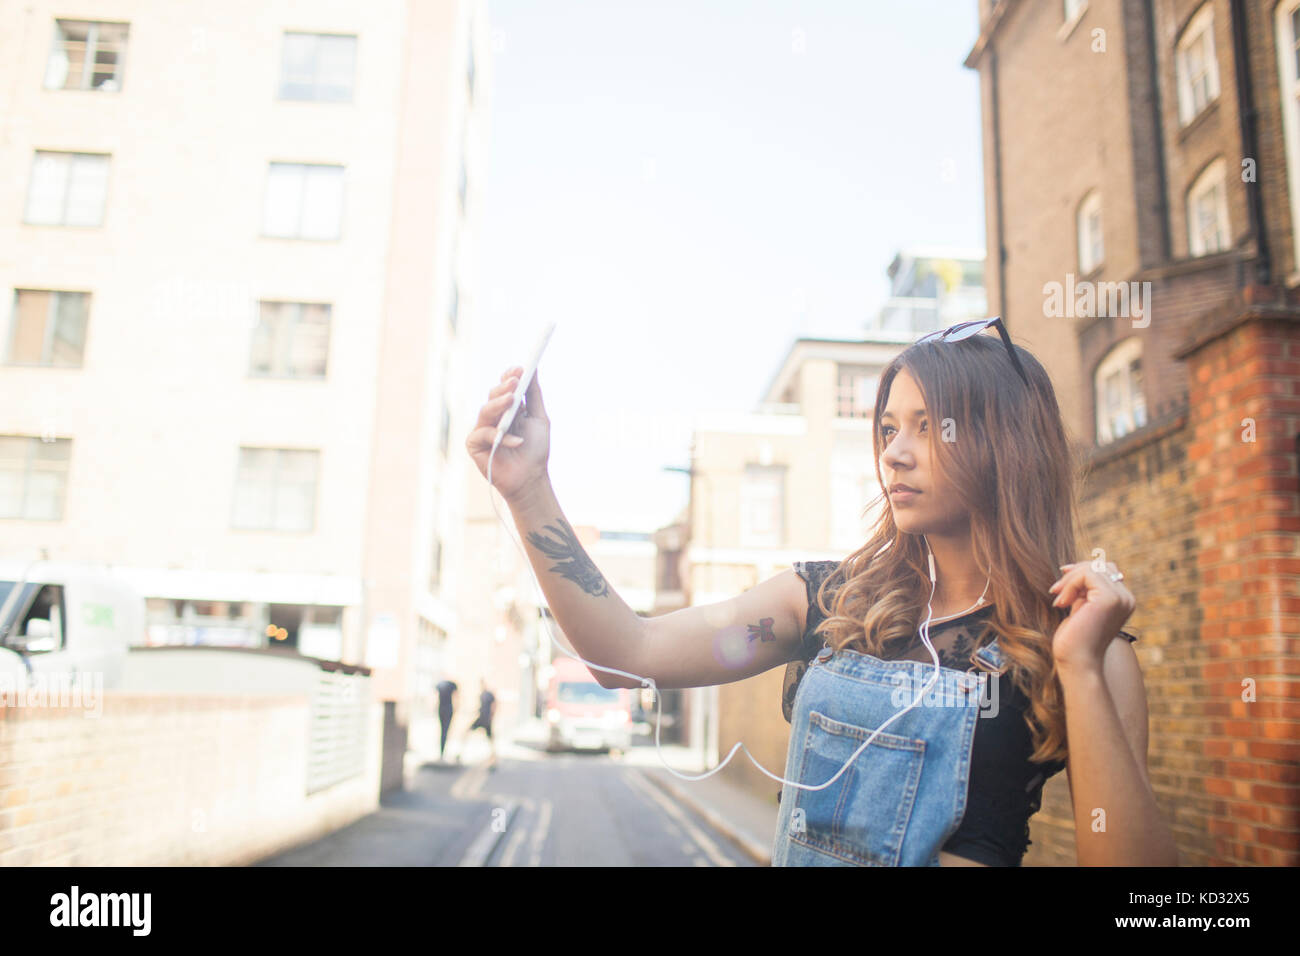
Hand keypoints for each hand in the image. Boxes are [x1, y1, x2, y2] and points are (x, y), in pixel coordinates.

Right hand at [465, 365, 551, 504]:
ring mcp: (483, 430)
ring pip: (485, 411)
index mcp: (507, 409)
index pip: (504, 388)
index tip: (520, 369)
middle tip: (515, 381)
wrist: (531, 478)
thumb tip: (533, 369)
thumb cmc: (535, 450)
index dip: (509, 378)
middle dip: (504, 388)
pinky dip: (501, 436)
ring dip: (499, 404)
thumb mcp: (539, 418)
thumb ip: (533, 395)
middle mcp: (493, 417)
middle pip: (493, 396)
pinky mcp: (474, 445)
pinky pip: (483, 433)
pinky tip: (517, 441)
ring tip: (512, 400)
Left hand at [1048, 559, 1135, 673]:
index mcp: (1123, 601)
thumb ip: (1084, 591)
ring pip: (1092, 568)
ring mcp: (1120, 598)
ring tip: (1059, 600)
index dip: (1082, 571)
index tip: (1061, 584)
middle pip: (1100, 565)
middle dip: (1075, 573)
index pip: (1106, 570)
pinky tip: (1062, 603)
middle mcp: (1126, 598)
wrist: (1078, 663)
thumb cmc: (1075, 640)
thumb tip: (1073, 568)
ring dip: (1069, 581)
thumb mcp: (1081, 608)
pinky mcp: (1110, 598)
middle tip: (1056, 591)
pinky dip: (1070, 584)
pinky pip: (1087, 574)